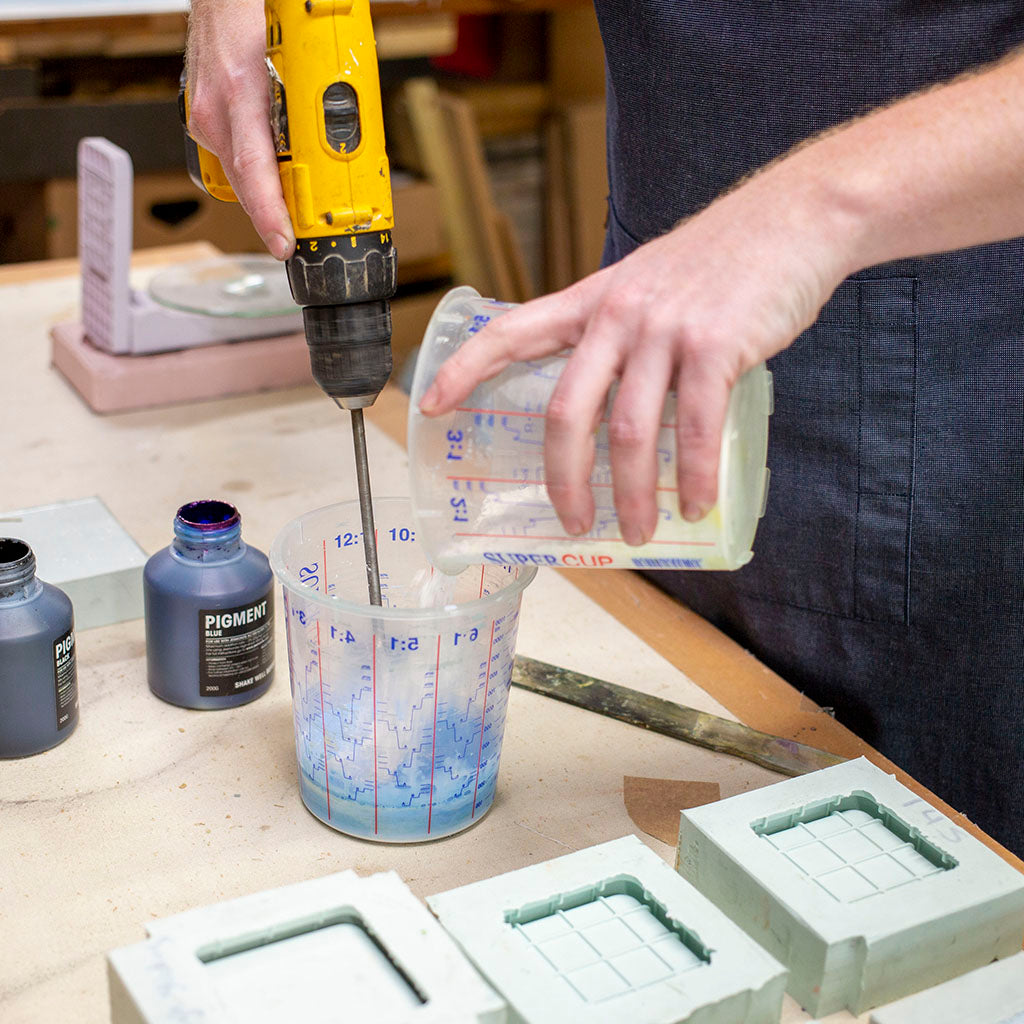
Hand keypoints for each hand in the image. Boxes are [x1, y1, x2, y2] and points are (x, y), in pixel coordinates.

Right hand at [184, 0, 293, 259]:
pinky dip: (258, 173)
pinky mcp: (204, 118)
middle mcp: (216, 110)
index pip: (255, 170)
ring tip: (298, 210)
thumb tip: (345, 132)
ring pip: (241, 176)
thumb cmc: (253, 11)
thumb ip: (315, 95)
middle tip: (303, 239)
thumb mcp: (296, 52)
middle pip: (247, 184)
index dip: (271, 215)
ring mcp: (205, 115)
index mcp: (240, 93)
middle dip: (277, 216)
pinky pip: (234, 158)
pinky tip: (279, 174)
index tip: (285, 243)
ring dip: (271, 195)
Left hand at [419, 164, 857, 543]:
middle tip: (572, 523)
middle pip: (567, 412)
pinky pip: (695, 428)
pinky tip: (693, 504)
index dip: (463, 368)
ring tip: (638, 531)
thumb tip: (614, 408)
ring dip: (630, 495)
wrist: (796, 218)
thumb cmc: (720, 262)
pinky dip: (692, 477)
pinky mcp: (716, 345)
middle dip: (564, 480)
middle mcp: (619, 314)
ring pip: (629, 433)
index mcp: (593, 300)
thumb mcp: (649, 283)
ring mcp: (666, 330)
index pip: (511, 331)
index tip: (431, 405)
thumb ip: (621, 335)